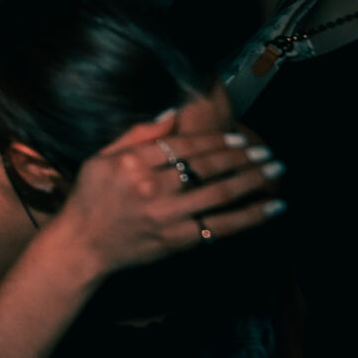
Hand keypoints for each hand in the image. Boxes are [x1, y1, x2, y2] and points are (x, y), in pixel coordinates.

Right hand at [55, 115, 283, 276]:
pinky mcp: (176, 241)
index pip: (182, 146)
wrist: (82, 245)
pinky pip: (218, 227)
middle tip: (267, 153)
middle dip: (241, 158)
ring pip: (217, 195)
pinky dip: (248, 217)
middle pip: (205, 168)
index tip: (238, 138)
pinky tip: (269, 208)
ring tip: (275, 171)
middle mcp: (149, 188)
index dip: (214, 140)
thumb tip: (170, 111)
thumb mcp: (101, 157)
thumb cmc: (90, 198)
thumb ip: (136, 134)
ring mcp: (165, 216)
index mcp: (131, 163)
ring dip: (251, 182)